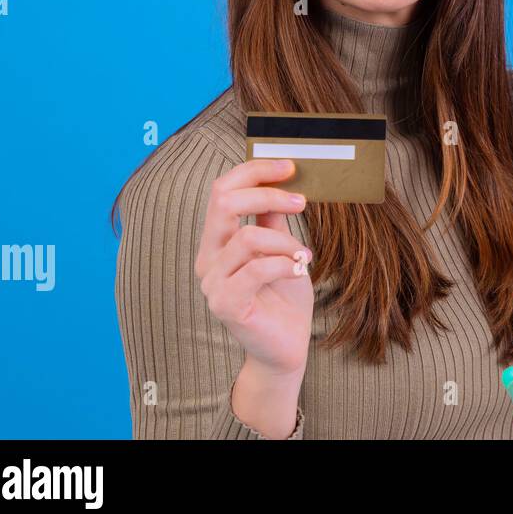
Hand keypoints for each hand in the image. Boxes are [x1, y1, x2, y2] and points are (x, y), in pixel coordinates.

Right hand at [194, 158, 313, 377]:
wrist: (287, 346)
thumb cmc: (284, 298)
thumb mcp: (281, 249)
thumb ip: (271, 220)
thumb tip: (278, 181)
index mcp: (217, 241)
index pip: (221, 190)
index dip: (254, 171)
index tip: (290, 167)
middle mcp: (208, 258)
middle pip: (225, 202)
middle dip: (269, 195)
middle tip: (303, 203)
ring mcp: (213, 283)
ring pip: (247, 236)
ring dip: (286, 241)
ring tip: (304, 255)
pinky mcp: (226, 304)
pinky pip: (257, 269)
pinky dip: (285, 263)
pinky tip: (299, 270)